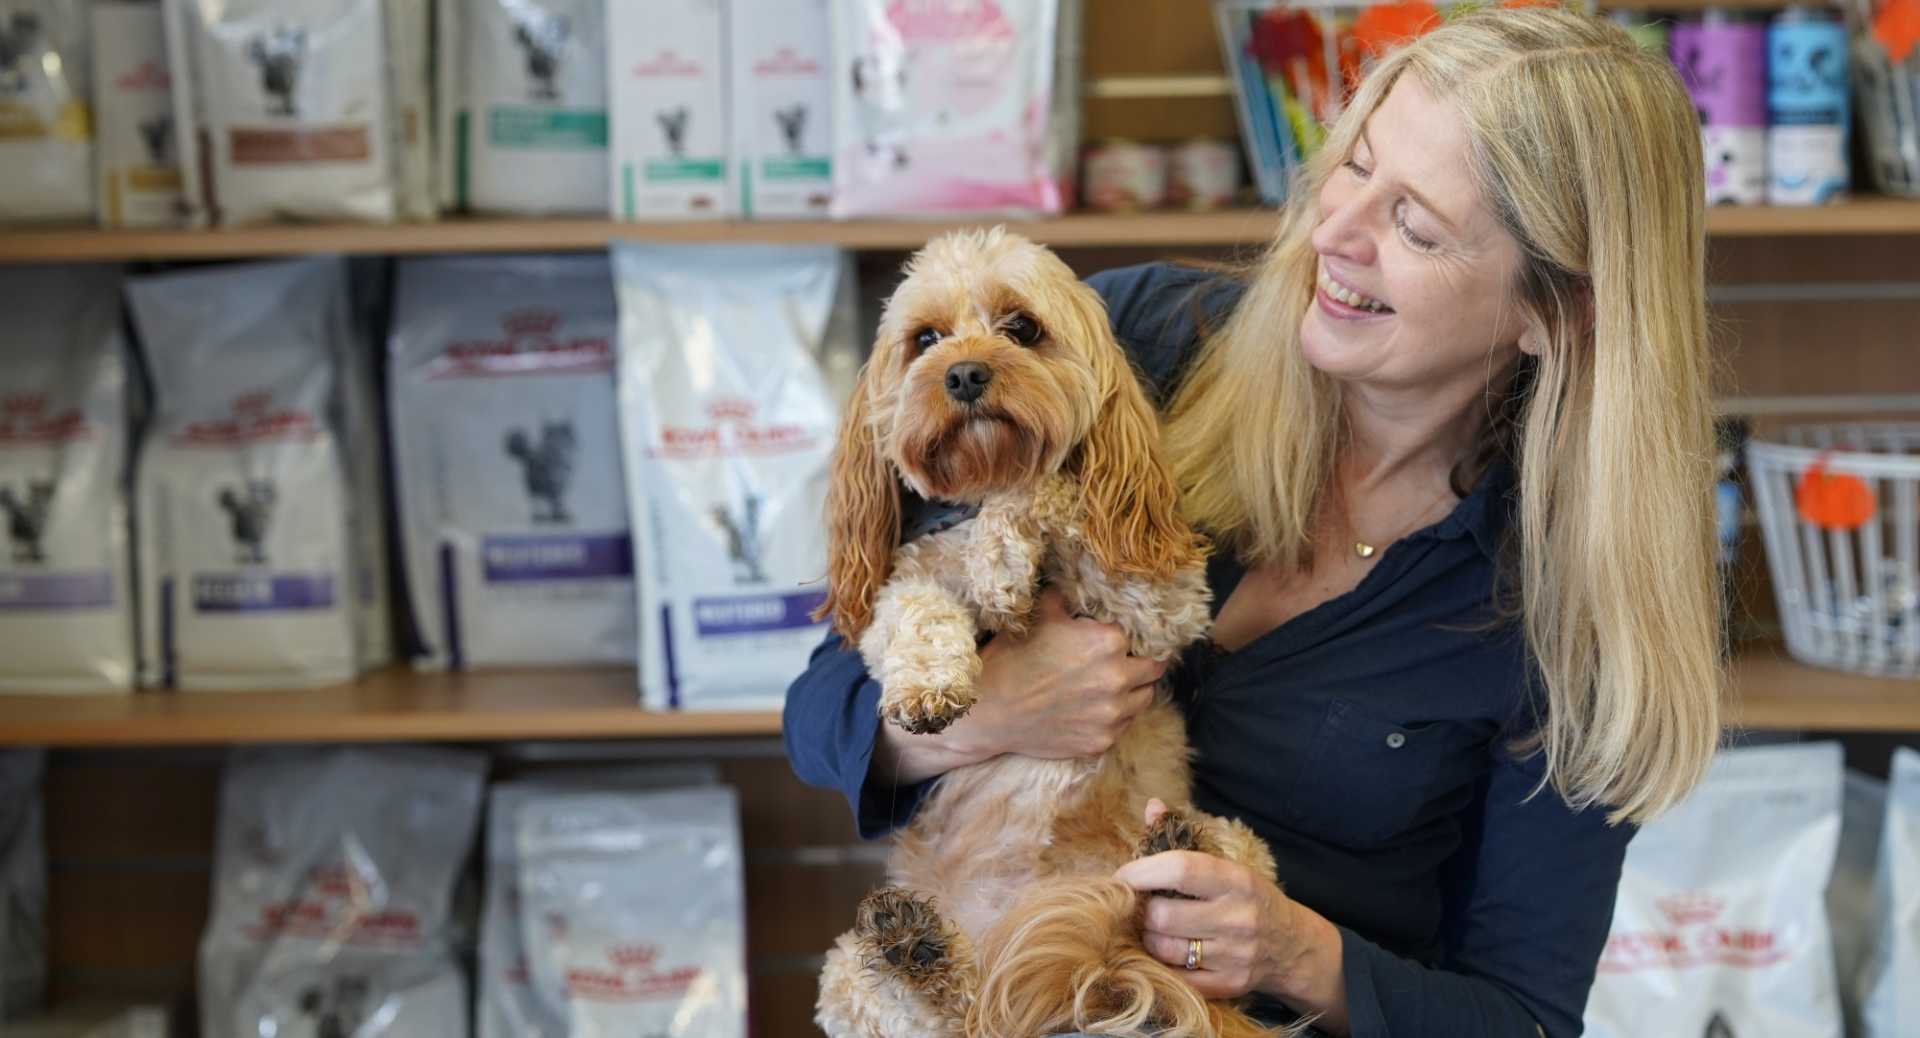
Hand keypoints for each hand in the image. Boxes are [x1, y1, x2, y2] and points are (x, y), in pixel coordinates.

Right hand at [963, 588, 1167, 759]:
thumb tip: (1072, 583)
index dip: (1134, 636)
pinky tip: (1098, 709)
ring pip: (1145, 698)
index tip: (1127, 640)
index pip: (1142, 635)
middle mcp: (1118, 677)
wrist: (990, 710)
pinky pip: (1125, 725)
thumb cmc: (1012, 659)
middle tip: (1127, 662)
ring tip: (1115, 686)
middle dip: (1142, 663)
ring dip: (1135, 690)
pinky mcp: (1102, 741)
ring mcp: (1112, 714)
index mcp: (1108, 640)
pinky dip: (1117, 717)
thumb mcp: (1038, 617)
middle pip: (1153, 668)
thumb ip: (1064, 599)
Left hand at [1113, 799, 1313, 1001]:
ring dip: (1148, 938)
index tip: (1122, 875)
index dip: (1141, 871)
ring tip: (1151, 928)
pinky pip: (1176, 977)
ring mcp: (1234, 956)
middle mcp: (1238, 918)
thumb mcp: (1227, 864)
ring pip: (1164, 949)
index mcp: (1236, 880)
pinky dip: (1162, 965)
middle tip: (1137, 906)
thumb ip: (1185, 836)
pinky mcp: (1229, 985)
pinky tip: (1165, 952)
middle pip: (1163, 916)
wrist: (1292, 946)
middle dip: (1141, 910)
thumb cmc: (1248, 897)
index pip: (1179, 869)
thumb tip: (1152, 806)